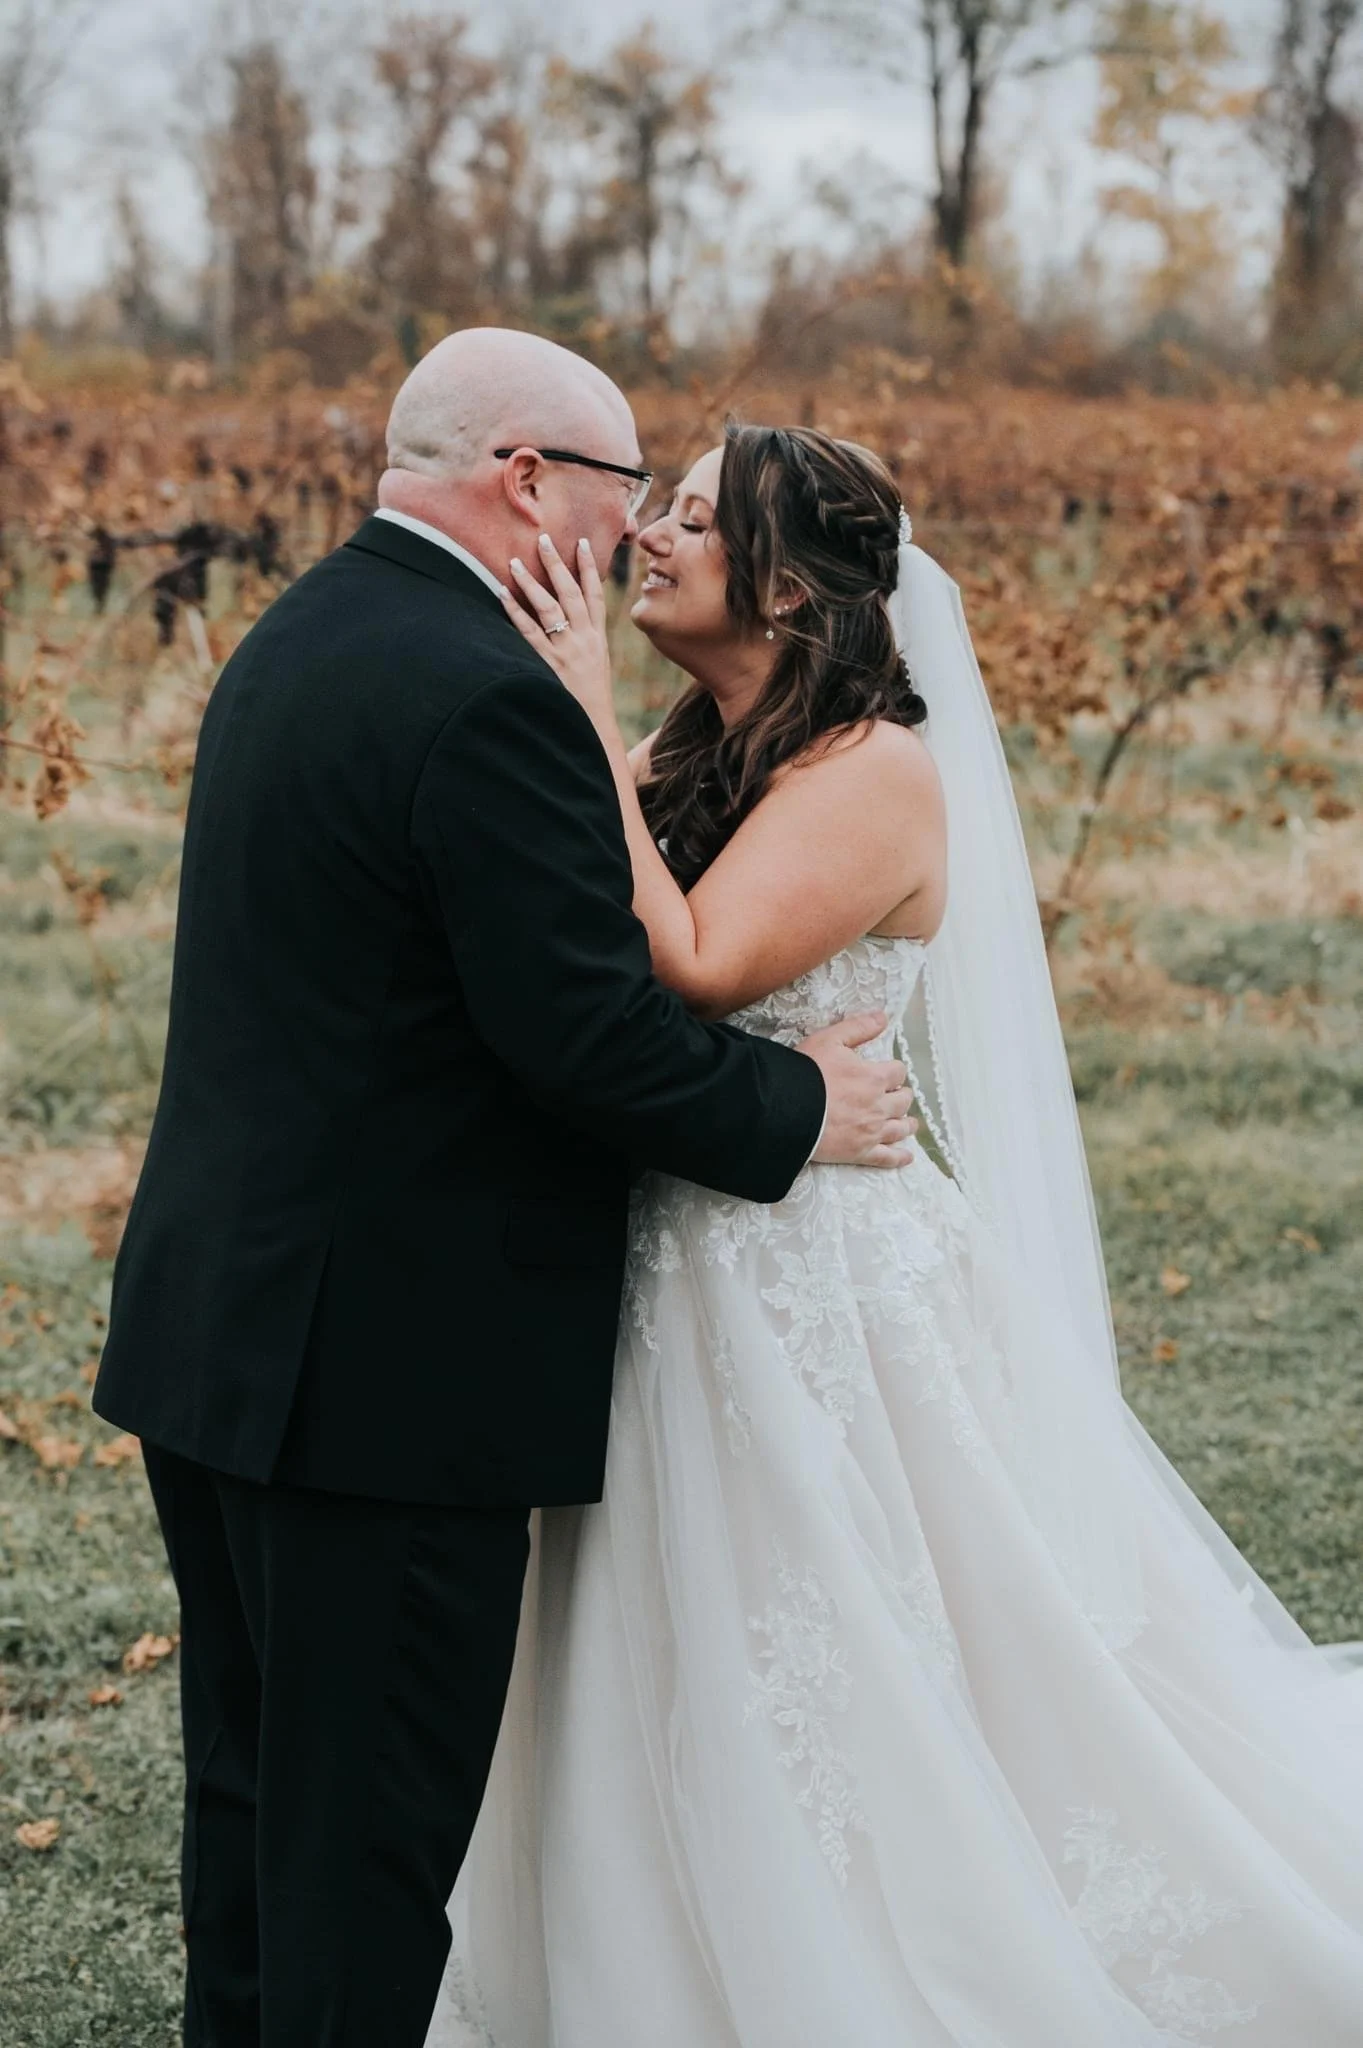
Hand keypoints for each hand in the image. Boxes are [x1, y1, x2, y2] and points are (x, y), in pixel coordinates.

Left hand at [502, 534, 614, 727]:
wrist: (594, 729)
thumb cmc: (591, 699)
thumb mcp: (596, 665)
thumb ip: (585, 640)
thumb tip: (571, 620)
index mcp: (598, 638)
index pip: (596, 595)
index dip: (589, 568)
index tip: (582, 543)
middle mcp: (585, 640)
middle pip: (572, 593)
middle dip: (558, 564)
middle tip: (544, 539)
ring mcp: (568, 651)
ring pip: (550, 608)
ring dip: (532, 582)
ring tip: (516, 562)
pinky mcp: (549, 665)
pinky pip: (530, 633)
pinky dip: (515, 611)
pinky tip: (503, 594)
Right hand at [799, 1012, 916, 1169]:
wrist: (786, 1110)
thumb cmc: (806, 1073)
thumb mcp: (829, 1040)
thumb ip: (858, 1028)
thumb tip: (883, 1017)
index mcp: (874, 1077)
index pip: (898, 1071)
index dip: (894, 1070)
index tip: (887, 1072)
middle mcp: (879, 1105)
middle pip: (903, 1100)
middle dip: (901, 1095)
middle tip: (896, 1095)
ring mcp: (872, 1131)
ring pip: (901, 1128)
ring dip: (906, 1123)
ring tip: (908, 1123)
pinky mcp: (861, 1152)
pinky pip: (888, 1158)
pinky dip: (900, 1157)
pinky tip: (907, 1157)